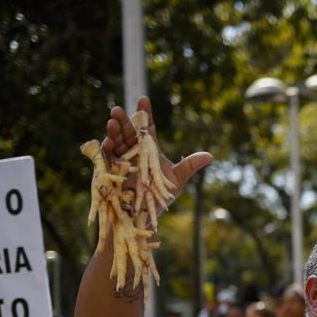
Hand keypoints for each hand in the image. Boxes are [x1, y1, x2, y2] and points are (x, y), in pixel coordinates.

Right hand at [101, 97, 212, 216]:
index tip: (143, 99)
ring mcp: (121, 161)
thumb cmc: (160, 198)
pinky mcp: (110, 173)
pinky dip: (106, 151)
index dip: (144, 114)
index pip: (146, 128)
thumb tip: (211, 156)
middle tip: (118, 109)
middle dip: (124, 121)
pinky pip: (106, 159)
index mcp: (149, 150)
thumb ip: (190, 166)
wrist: (146, 217)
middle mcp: (134, 152)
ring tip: (112, 121)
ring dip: (113, 132)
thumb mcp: (177, 181)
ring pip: (116, 143)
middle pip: (128, 133)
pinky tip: (107, 143)